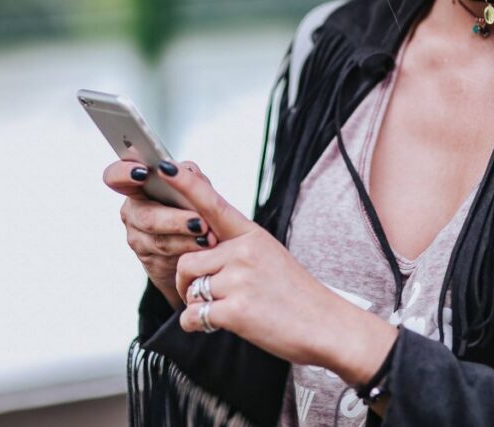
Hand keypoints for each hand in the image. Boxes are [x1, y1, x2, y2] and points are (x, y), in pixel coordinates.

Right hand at [103, 159, 218, 309]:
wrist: (193, 241)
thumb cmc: (189, 207)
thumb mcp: (192, 186)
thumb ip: (190, 176)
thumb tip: (186, 171)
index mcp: (136, 187)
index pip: (115, 176)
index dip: (123, 174)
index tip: (142, 174)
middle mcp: (132, 212)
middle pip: (146, 217)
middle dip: (175, 221)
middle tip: (199, 222)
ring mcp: (137, 238)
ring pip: (159, 241)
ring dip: (186, 241)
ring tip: (207, 239)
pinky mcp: (149, 262)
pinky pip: (167, 259)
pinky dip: (187, 254)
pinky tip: (202, 251)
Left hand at [157, 160, 397, 384]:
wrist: (327, 326)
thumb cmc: (299, 296)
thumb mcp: (271, 255)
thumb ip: (238, 247)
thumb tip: (207, 247)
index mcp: (252, 235)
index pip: (213, 204)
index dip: (187, 185)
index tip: (167, 168)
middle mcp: (243, 252)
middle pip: (188, 259)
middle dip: (188, 281)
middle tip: (202, 295)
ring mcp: (239, 280)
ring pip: (191, 289)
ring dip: (196, 304)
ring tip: (218, 311)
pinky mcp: (235, 310)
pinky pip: (194, 315)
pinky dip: (197, 325)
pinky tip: (214, 326)